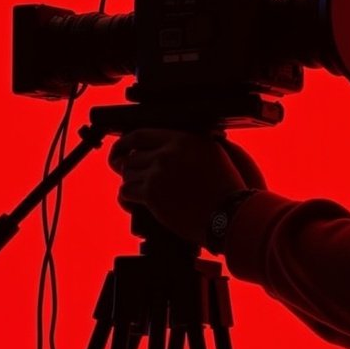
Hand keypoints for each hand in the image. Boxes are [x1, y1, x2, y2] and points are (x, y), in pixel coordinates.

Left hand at [108, 129, 259, 244]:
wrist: (229, 213)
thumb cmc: (226, 188)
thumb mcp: (213, 153)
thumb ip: (191, 143)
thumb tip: (173, 143)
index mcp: (182, 139)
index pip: (140, 134)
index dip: (124, 144)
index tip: (120, 151)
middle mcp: (168, 152)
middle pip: (131, 156)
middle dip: (128, 169)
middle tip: (129, 176)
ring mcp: (158, 172)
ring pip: (128, 175)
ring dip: (131, 184)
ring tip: (139, 192)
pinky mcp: (152, 194)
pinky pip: (126, 192)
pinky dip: (127, 199)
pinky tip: (133, 203)